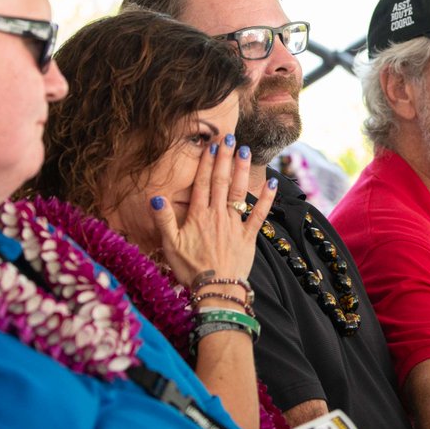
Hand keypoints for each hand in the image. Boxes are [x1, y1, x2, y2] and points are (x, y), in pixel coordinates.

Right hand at [150, 134, 276, 288]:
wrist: (215, 291)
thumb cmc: (190, 269)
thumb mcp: (170, 245)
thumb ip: (163, 220)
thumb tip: (155, 197)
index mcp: (198, 216)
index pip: (203, 183)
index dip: (207, 163)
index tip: (211, 145)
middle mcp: (218, 215)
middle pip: (222, 181)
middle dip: (225, 158)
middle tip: (229, 137)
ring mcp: (235, 225)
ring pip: (239, 192)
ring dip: (242, 170)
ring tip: (245, 151)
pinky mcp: (249, 236)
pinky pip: (259, 214)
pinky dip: (267, 198)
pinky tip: (274, 182)